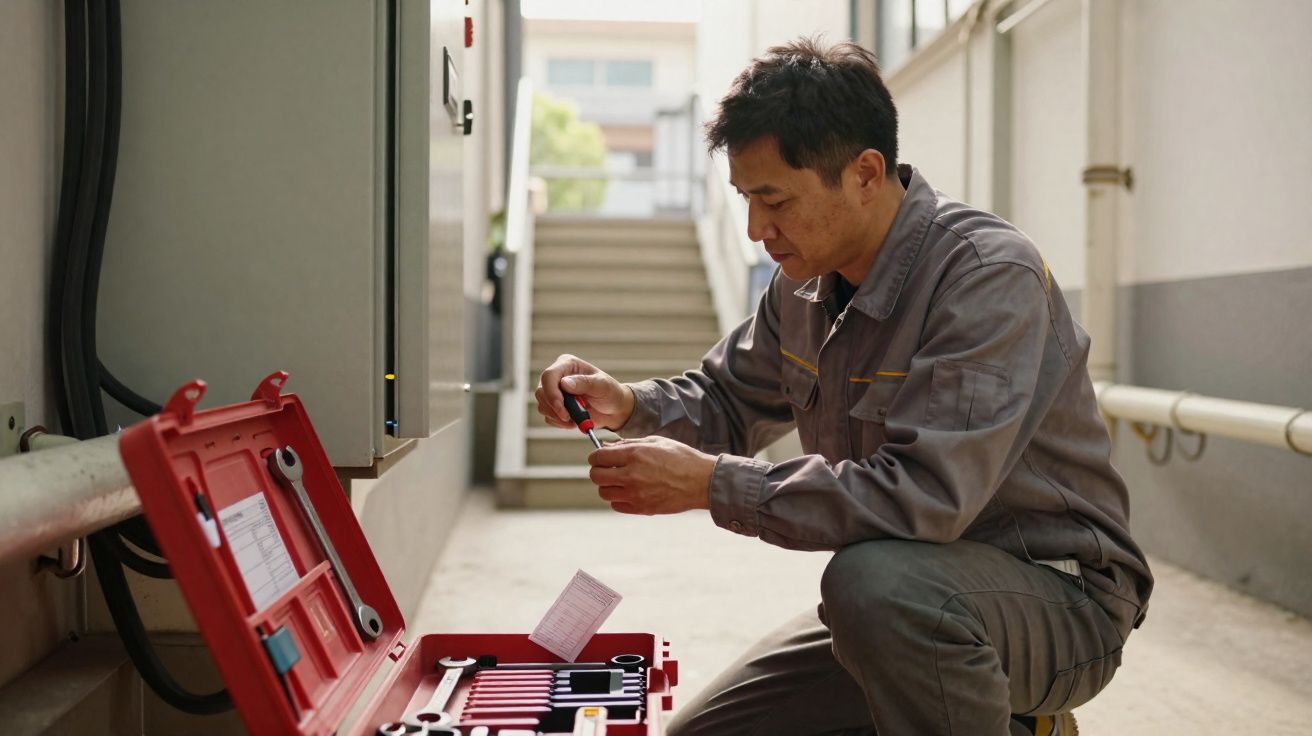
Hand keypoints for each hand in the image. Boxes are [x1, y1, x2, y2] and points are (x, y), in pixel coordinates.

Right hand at [535, 354, 635, 430]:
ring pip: (543, 406)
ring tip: (577, 419)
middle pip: (541, 392)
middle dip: (555, 408)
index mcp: (567, 365)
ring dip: (558, 417)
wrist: (613, 409)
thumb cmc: (610, 393)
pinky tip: (574, 421)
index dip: (551, 393)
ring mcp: (554, 392)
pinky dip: (560, 423)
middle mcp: (557, 377)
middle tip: (570, 418)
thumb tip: (564, 383)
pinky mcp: (554, 406)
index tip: (562, 408)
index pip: (549, 375)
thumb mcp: (602, 386)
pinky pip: (548, 417)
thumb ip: (585, 383)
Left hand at [587, 437, 716, 514]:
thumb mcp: (655, 442)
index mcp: (635, 454)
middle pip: (596, 476)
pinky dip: (618, 499)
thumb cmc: (681, 458)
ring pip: (604, 492)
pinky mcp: (641, 508)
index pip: (598, 457)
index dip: (596, 457)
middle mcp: (632, 474)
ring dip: (608, 486)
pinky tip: (629, 492)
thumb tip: (606, 446)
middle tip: (607, 469)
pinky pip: (616, 505)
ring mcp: (636, 494)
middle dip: (598, 471)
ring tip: (620, 481)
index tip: (600, 458)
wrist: (701, 481)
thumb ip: (628, 444)